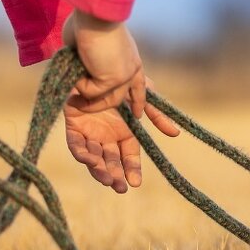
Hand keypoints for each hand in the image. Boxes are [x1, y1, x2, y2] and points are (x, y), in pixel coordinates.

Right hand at [62, 9, 146, 117]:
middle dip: (97, 107)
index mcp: (130, 60)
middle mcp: (133, 69)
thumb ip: (88, 63)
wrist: (95, 14)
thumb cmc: (89, 23)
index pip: (139, 85)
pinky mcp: (116, 79)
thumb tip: (78, 72)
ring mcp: (126, 75)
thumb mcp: (90, 48)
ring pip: (105, 100)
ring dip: (85, 99)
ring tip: (70, 95)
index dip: (138, 100)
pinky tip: (78, 67)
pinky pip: (92, 92)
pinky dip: (79, 83)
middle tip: (75, 104)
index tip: (138, 114)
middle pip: (120, 98)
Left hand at [64, 87, 180, 192]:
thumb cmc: (121, 78)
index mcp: (124, 130)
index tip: (136, 183)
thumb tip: (175, 134)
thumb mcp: (142, 96)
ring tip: (106, 178)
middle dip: (115, 175)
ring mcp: (90, 131)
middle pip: (111, 160)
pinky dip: (82, 153)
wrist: (97, 62)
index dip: (132, 169)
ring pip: (94, 157)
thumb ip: (157, 116)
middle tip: (120, 188)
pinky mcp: (73, 126)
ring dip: (99, 169)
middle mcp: (107, 135)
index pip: (129, 155)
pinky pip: (76, 144)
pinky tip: (90, 160)